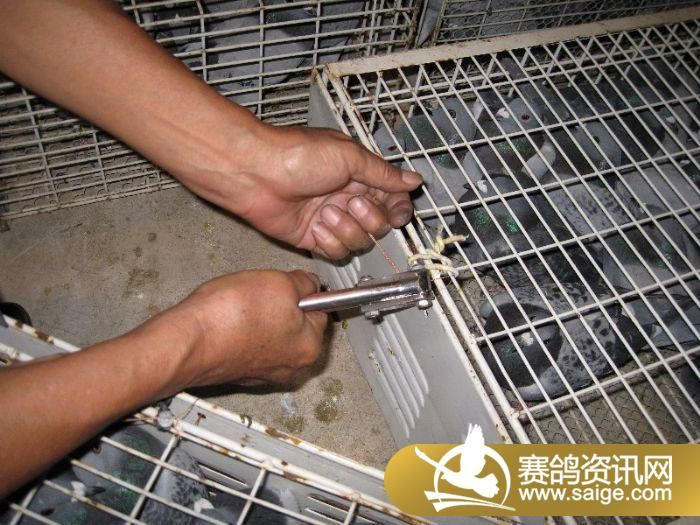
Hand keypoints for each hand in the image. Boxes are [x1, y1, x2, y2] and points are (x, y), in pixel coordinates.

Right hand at [163, 269, 326, 385]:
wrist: (188, 340)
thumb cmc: (232, 316)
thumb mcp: (281, 282)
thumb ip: (303, 283)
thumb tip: (309, 283)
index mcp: (309, 348)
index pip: (321, 312)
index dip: (304, 291)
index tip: (291, 283)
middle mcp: (290, 367)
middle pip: (296, 325)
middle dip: (282, 306)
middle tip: (262, 293)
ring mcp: (262, 373)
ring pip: (271, 333)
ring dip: (260, 318)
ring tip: (242, 304)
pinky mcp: (237, 371)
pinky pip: (247, 343)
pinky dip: (241, 330)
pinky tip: (229, 318)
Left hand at [190, 124, 422, 259]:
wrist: (256, 174)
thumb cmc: (297, 155)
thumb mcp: (349, 156)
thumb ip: (383, 174)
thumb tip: (413, 180)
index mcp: (359, 175)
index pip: (392, 199)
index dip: (397, 209)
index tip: (396, 213)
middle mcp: (346, 197)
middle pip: (379, 225)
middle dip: (369, 218)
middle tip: (350, 203)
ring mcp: (330, 219)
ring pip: (359, 241)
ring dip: (345, 229)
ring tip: (325, 212)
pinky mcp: (314, 238)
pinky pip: (336, 252)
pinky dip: (329, 242)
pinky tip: (315, 227)